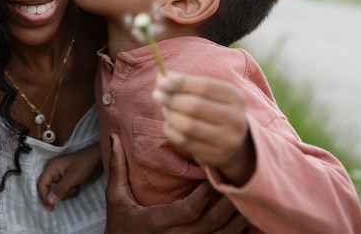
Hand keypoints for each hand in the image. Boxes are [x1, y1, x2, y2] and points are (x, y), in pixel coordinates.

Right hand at [37, 143, 101, 210]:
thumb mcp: (74, 177)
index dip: (44, 197)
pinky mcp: (66, 180)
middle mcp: (53, 171)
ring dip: (67, 192)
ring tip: (76, 185)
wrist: (99, 158)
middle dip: (60, 193)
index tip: (51, 207)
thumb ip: (61, 189)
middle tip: (71, 189)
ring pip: (57, 192)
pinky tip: (78, 185)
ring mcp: (59, 175)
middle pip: (48, 189)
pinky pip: (64, 191)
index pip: (41, 185)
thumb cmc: (86, 163)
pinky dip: (71, 191)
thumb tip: (49, 201)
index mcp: (51, 167)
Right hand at [105, 133, 247, 233]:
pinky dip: (235, 232)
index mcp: (157, 223)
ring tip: (245, 196)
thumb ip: (118, 167)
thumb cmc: (120, 224)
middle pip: (211, 222)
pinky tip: (242, 218)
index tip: (212, 175)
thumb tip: (114, 136)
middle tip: (237, 179)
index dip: (205, 194)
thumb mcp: (115, 197)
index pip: (189, 210)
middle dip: (227, 202)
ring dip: (236, 218)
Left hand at [153, 72, 254, 185]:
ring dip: (170, 115)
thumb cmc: (212, 109)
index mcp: (236, 97)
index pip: (205, 86)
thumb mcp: (205, 93)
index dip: (181, 83)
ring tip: (165, 110)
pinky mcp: (215, 156)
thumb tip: (161, 77)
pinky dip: (171, 131)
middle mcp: (236, 119)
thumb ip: (184, 83)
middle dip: (171, 99)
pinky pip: (184, 141)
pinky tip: (170, 125)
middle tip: (157, 95)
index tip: (160, 82)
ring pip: (187, 126)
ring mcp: (228, 140)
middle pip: (194, 106)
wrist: (231, 142)